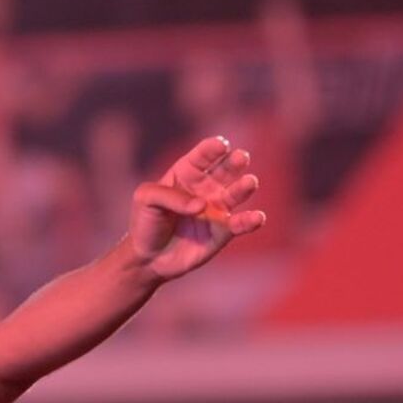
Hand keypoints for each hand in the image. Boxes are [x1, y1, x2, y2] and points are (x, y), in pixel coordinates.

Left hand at [128, 137, 265, 279]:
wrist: (148, 257)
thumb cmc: (146, 221)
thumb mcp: (146, 199)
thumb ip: (170, 197)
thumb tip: (202, 205)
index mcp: (187, 172)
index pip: (203, 155)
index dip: (213, 148)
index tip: (220, 145)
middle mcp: (207, 186)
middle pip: (227, 169)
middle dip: (236, 161)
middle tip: (241, 157)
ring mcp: (218, 208)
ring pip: (237, 193)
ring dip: (245, 187)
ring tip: (249, 183)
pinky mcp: (224, 231)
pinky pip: (241, 224)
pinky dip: (251, 221)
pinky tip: (257, 218)